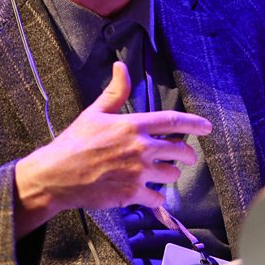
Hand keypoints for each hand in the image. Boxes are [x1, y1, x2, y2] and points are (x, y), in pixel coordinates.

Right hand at [12, 62, 211, 235]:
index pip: (173, 121)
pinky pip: (158, 198)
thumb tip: (121, 66)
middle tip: (187, 157)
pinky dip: (156, 196)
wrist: (56, 176)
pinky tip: (149, 193)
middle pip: (180, 151)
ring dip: (169, 174)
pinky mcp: (132, 193)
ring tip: (160, 174)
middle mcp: (141, 148)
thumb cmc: (73, 143)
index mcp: (133, 125)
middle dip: (188, 154)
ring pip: (172, 175)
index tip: (207, 128)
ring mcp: (138, 172)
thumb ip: (115, 92)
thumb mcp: (94, 113)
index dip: (194, 123)